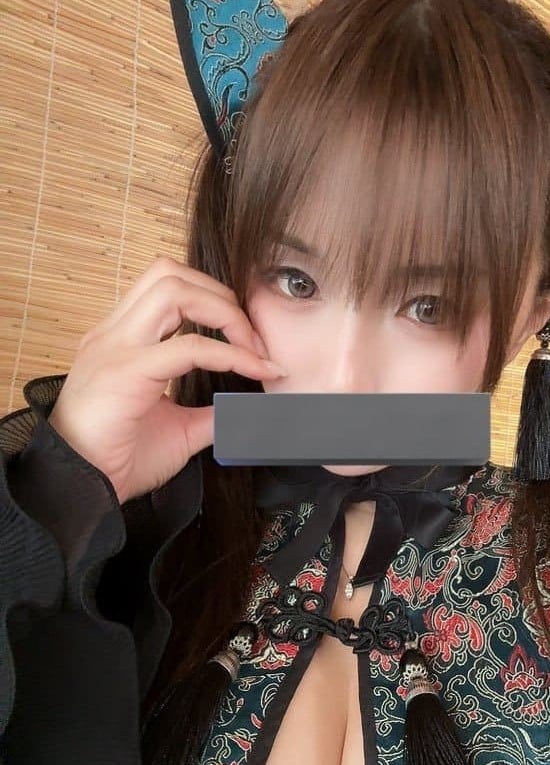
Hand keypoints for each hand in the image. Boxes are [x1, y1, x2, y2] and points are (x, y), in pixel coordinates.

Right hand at [47, 256, 286, 504]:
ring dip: (222, 311)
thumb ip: (211, 414)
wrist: (80, 489)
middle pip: (170, 274)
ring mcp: (115, 347)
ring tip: (250, 348)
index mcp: (122, 341)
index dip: (218, 307)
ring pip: (173, 289)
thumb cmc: (118, 461)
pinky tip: (253, 369)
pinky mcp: (125, 371)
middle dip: (221, 297)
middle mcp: (115, 335)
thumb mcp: (179, 430)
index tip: (254, 345)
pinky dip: (230, 354)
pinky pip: (189, 346)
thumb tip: (247, 409)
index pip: (169, 291)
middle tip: (252, 338)